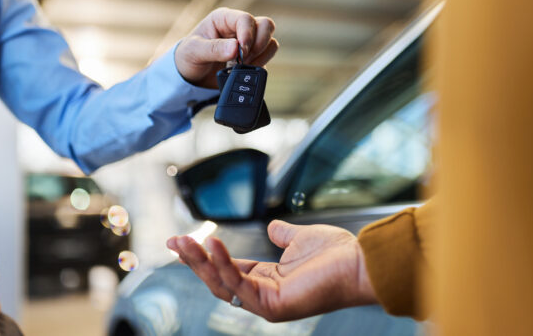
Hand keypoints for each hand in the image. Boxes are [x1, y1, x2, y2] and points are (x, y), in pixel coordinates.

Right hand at [166, 220, 376, 321]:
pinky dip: (224, 264)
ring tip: (185, 241)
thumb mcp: (301, 239)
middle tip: (173, 242)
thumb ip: (283, 235)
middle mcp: (263, 295)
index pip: (227, 269)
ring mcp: (267, 303)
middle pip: (218, 280)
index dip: (205, 254)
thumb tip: (273, 227)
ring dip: (201, 263)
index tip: (182, 239)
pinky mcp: (272, 305)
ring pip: (223, 285)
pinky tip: (213, 244)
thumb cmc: (336, 254)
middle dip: (194, 261)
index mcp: (268, 279)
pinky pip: (240, 284)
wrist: (359, 263)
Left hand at [174, 7, 278, 87]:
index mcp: (223, 19)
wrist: (191, 76)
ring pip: (270, 41)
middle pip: (266, 25)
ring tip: (242, 65)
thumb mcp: (194, 51)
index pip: (246, 19)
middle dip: (259, 44)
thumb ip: (214, 49)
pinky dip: (261, 64)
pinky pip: (268, 56)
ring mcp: (248, 41)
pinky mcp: (254, 55)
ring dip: (260, 55)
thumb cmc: (189, 57)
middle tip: (244, 59)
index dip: (248, 35)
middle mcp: (239, 27)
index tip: (241, 51)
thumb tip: (235, 48)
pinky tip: (245, 70)